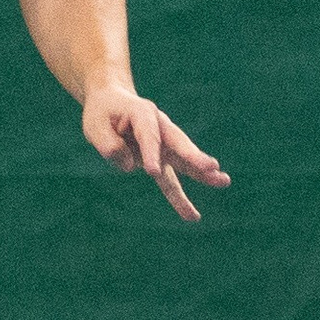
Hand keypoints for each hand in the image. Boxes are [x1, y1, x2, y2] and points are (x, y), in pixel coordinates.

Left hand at [81, 84, 229, 222]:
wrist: (112, 102)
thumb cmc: (103, 112)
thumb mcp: (95, 126)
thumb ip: (110, 146)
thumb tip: (131, 167)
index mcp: (143, 113)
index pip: (149, 136)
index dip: (151, 153)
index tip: (152, 173)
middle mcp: (159, 127)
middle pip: (178, 144)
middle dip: (194, 157)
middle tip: (211, 167)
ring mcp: (163, 144)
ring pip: (183, 161)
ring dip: (202, 173)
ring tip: (224, 181)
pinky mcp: (161, 160)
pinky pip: (171, 182)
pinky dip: (180, 199)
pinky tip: (192, 217)